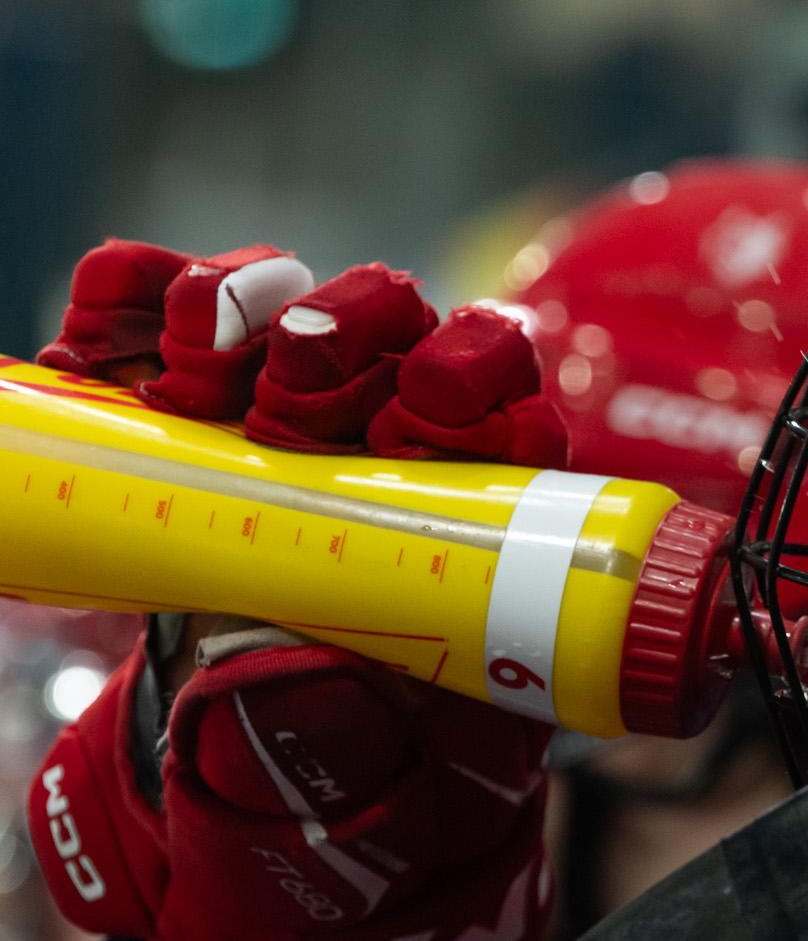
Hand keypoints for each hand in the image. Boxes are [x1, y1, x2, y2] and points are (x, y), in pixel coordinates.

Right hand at [28, 238, 569, 938]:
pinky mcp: (187, 364)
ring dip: (238, 307)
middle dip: (344, 331)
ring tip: (192, 368)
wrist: (266, 684)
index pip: (498, 381)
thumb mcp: (390, 727)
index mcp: (472, 457)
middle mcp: (387, 389)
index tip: (422, 408)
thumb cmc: (365, 693)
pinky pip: (157, 300)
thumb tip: (317, 686)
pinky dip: (129, 298)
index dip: (469, 375)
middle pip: (390, 313)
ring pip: (282, 293)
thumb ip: (367, 717)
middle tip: (294, 383)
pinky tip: (97, 333)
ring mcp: (287, 369)